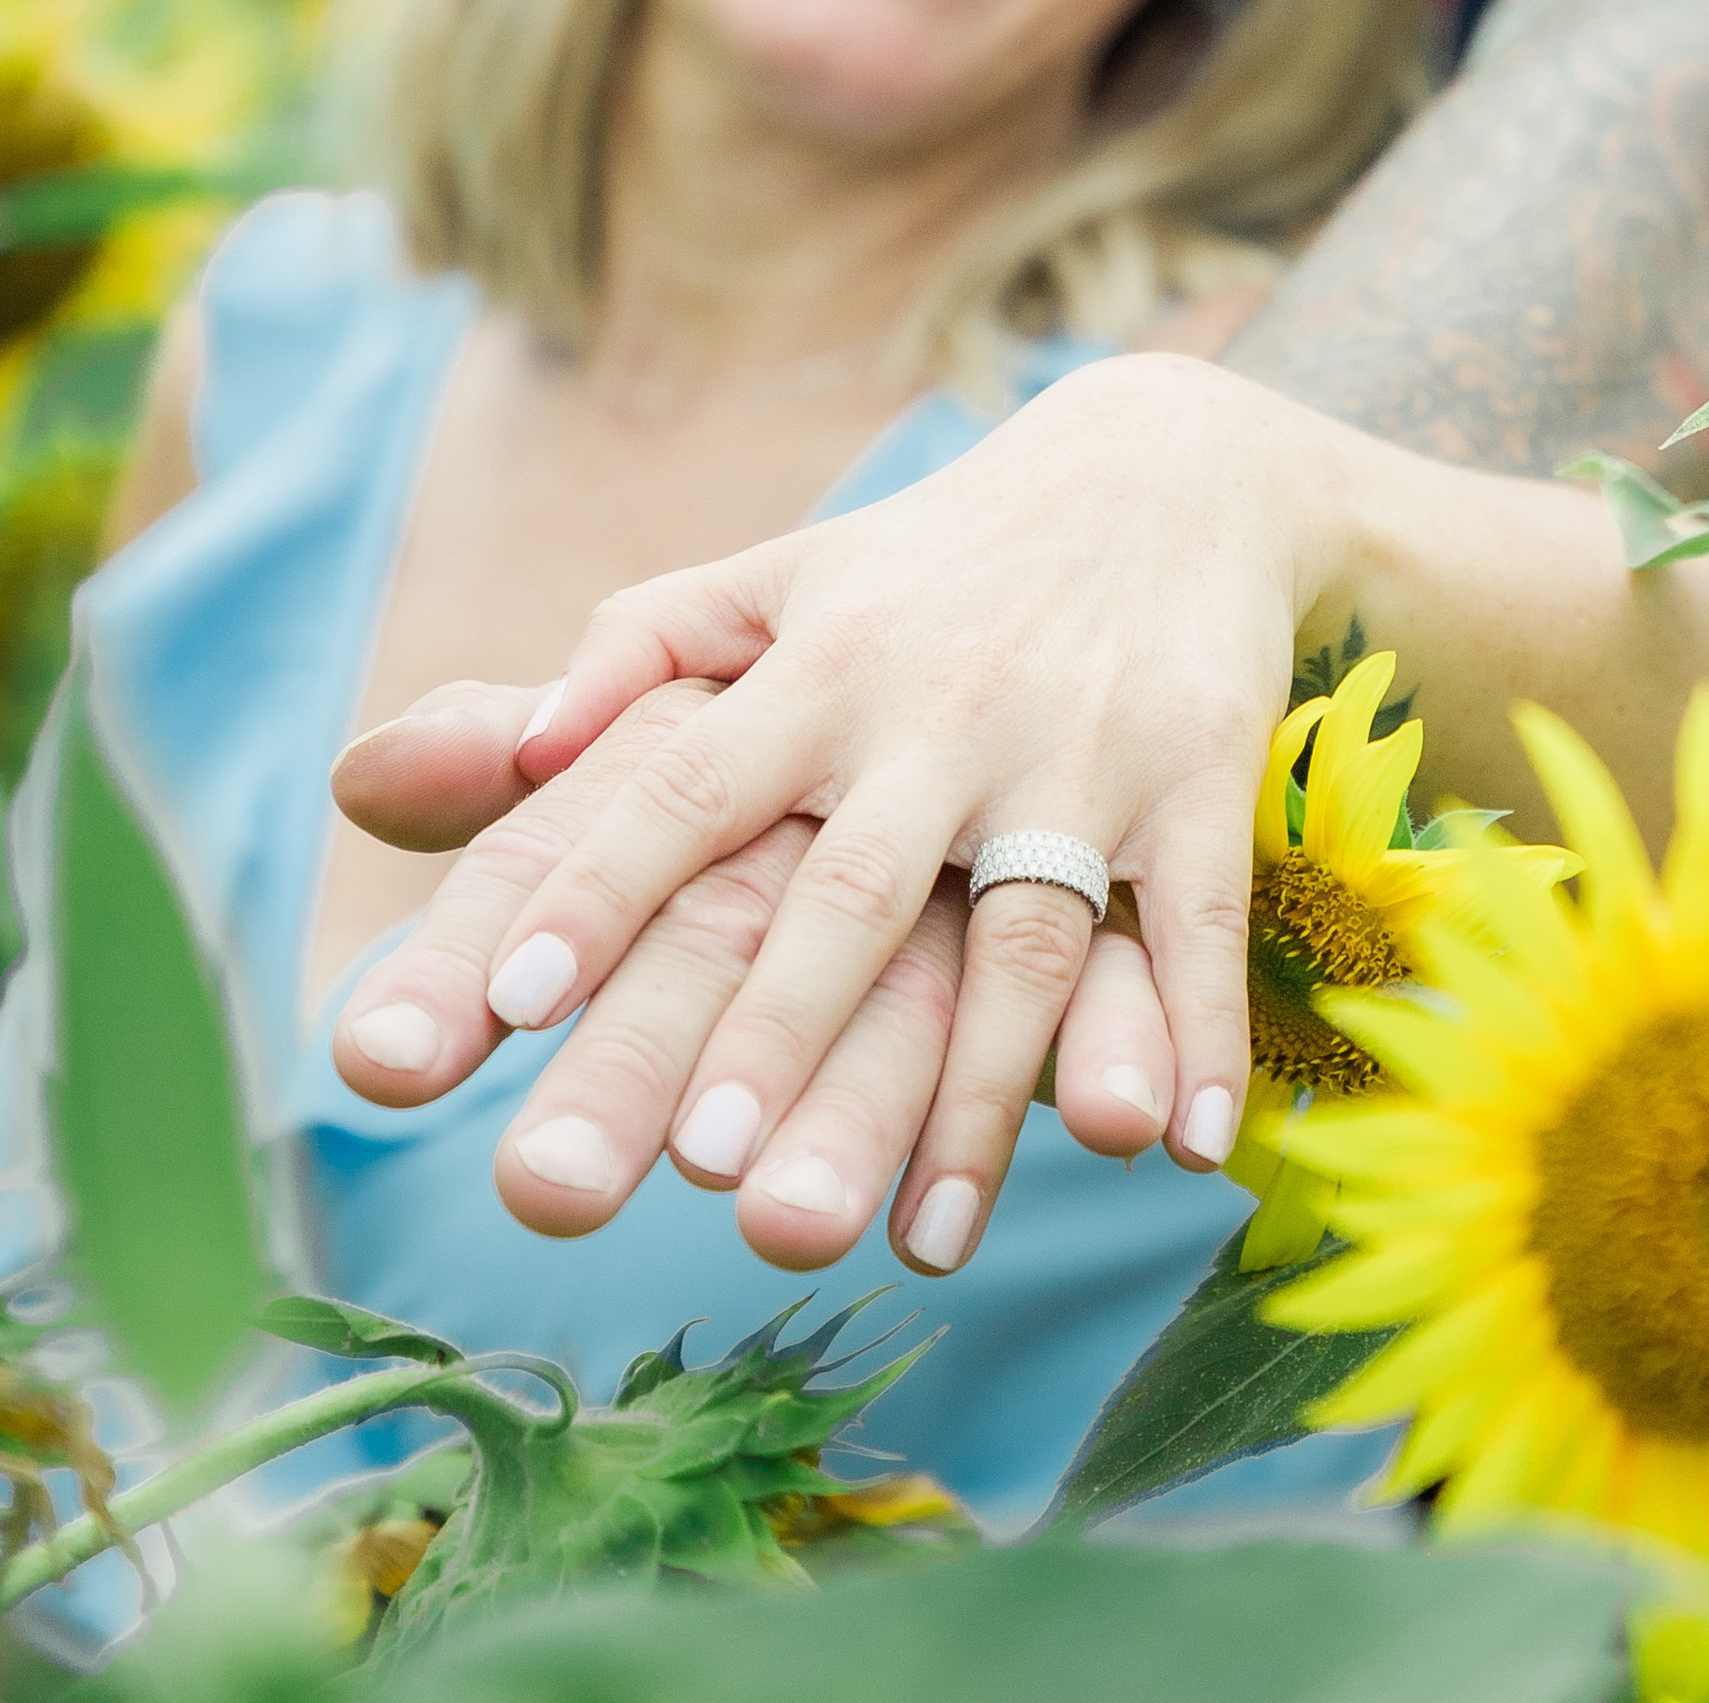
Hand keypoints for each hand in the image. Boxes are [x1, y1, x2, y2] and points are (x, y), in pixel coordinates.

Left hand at [332, 357, 1348, 1267]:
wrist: (1164, 468)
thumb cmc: (933, 561)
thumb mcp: (783, 573)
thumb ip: (636, 651)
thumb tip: (511, 747)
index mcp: (818, 664)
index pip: (685, 784)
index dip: (598, 888)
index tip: (509, 1006)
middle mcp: (938, 709)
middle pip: (850, 886)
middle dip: (781, 1024)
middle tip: (703, 1169)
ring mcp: (1076, 748)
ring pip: (1024, 937)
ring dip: (978, 1091)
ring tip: (914, 1239)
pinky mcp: (1198, 777)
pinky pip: (1194, 922)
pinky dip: (1188, 1033)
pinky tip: (1173, 1149)